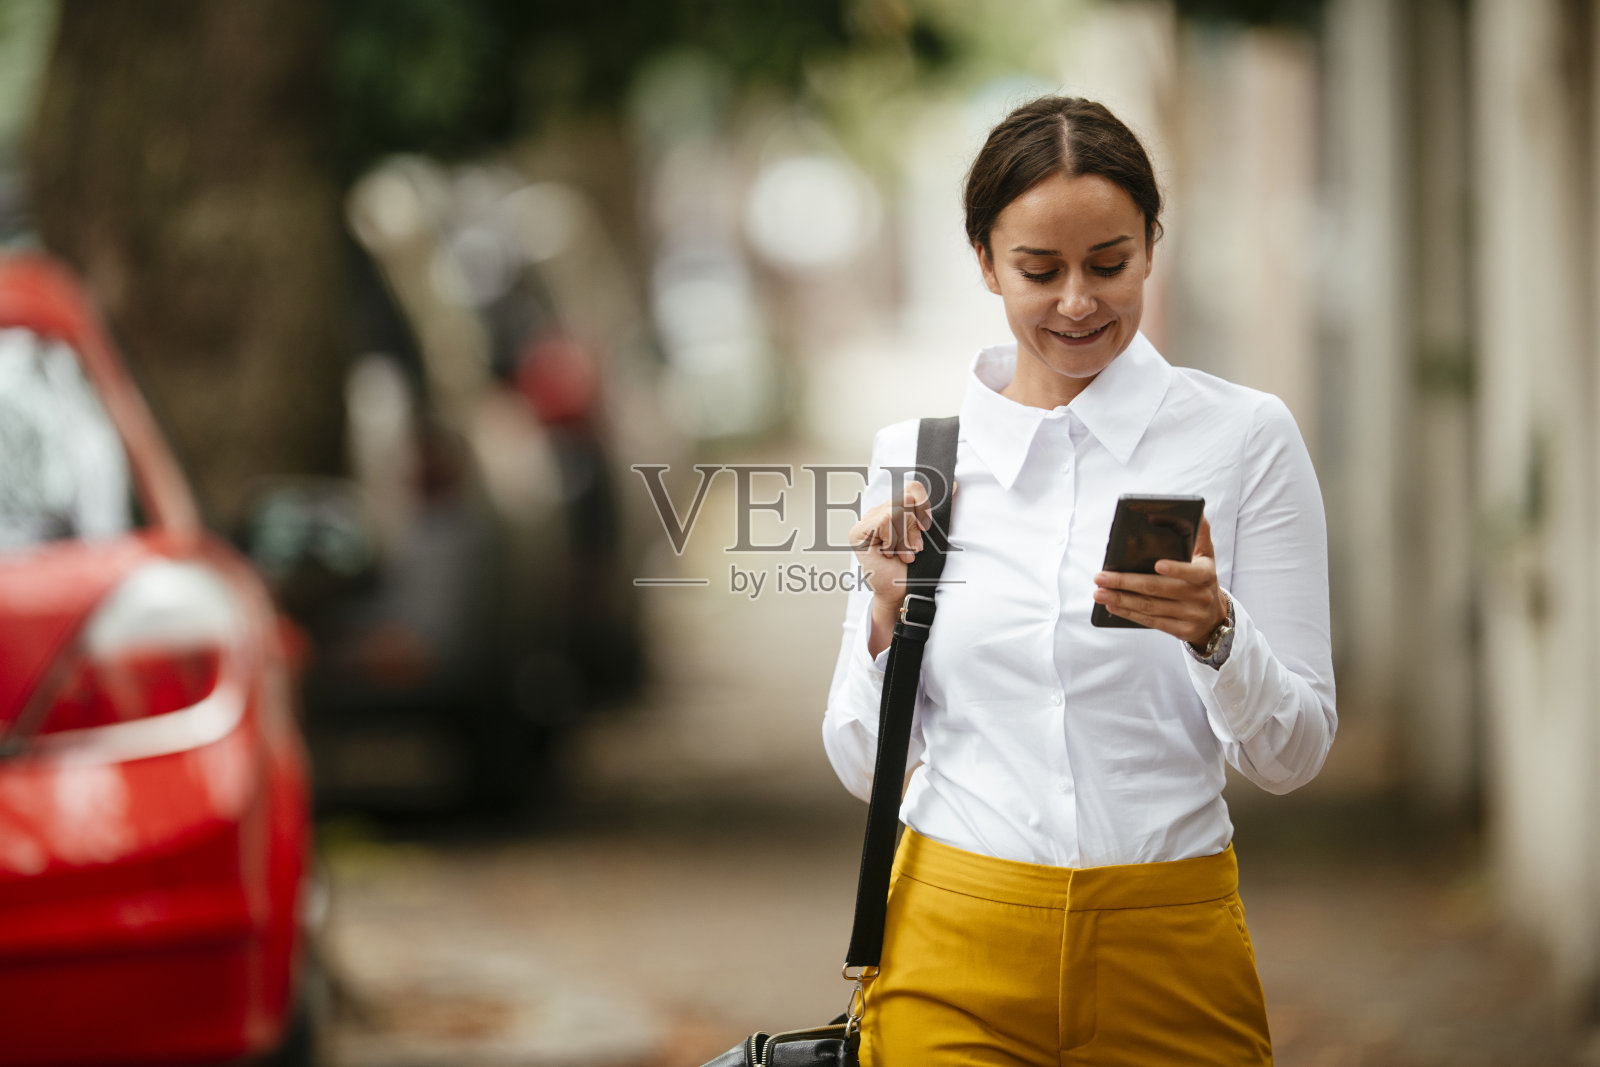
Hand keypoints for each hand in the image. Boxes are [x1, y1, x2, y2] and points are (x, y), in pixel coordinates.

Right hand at [849, 479, 931, 607]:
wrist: (905, 592)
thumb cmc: (917, 567)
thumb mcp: (931, 534)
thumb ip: (937, 509)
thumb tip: (953, 485)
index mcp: (896, 509)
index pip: (913, 488)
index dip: (924, 505)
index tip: (926, 527)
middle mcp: (879, 512)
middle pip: (906, 498)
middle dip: (914, 526)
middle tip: (914, 547)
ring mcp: (866, 521)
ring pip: (896, 510)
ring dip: (904, 538)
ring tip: (903, 554)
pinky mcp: (857, 532)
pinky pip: (884, 521)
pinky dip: (893, 540)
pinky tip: (889, 554)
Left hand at [1092, 516, 1228, 645]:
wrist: (1214, 617)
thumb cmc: (1202, 579)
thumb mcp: (1206, 557)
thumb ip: (1200, 534)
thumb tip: (1197, 510)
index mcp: (1206, 575)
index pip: (1191, 572)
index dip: (1175, 569)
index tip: (1156, 564)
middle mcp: (1200, 597)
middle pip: (1157, 589)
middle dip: (1125, 582)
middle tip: (1101, 577)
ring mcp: (1190, 616)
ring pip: (1150, 607)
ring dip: (1121, 599)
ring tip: (1099, 593)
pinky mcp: (1181, 631)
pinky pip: (1151, 622)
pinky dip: (1129, 614)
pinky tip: (1112, 606)